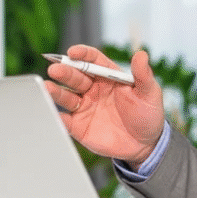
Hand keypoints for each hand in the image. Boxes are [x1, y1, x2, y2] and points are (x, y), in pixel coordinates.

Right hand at [44, 44, 163, 166]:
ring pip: (66, 96)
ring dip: (56, 91)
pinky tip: (51, 112)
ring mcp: (84, 107)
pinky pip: (65, 120)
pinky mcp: (79, 126)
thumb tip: (142, 54)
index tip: (73, 52)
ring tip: (46, 87)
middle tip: (55, 70)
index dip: (82, 54)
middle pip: (75, 76)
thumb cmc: (148, 115)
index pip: (92, 60)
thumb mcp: (150, 94)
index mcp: (108, 76)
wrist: (145, 145)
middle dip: (64, 72)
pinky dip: (56, 116)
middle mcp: (92, 89)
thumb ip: (143, 75)